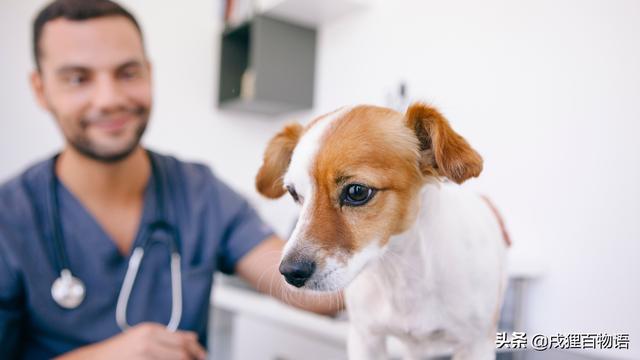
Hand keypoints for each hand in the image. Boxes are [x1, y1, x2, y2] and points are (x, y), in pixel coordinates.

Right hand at [56, 322, 206, 359]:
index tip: (203, 355)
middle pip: (183, 352)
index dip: (197, 349)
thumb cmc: (118, 351)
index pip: (184, 339)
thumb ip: (167, 336)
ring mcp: (143, 356)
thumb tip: (193, 337)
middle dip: (194, 358)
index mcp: (150, 330)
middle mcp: (147, 342)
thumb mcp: (143, 336)